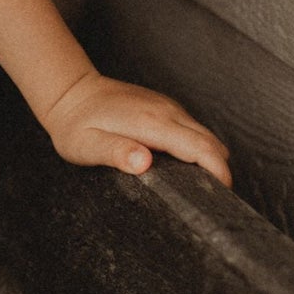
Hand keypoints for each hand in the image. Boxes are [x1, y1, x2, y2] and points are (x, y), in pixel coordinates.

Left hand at [41, 69, 231, 186]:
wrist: (70, 92)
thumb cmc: (75, 125)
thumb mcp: (86, 146)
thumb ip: (115, 153)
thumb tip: (144, 163)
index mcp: (152, 123)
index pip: (201, 147)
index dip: (218, 172)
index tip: (223, 196)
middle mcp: (166, 111)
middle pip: (211, 142)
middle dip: (219, 170)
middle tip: (211, 201)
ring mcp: (166, 107)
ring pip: (204, 135)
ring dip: (210, 159)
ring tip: (199, 189)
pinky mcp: (163, 108)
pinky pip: (192, 130)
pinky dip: (198, 149)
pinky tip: (184, 168)